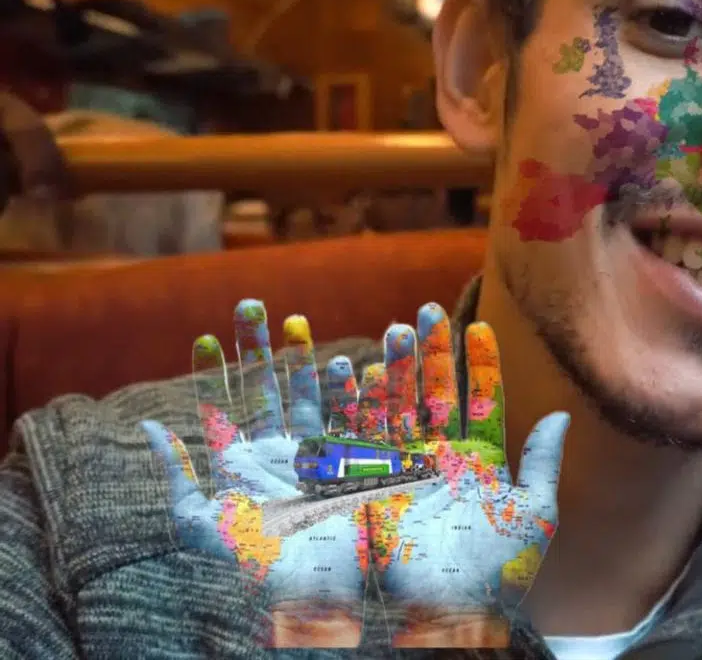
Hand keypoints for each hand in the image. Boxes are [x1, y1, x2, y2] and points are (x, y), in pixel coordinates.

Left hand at [141, 301, 369, 648]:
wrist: (311, 590)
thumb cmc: (252, 564)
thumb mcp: (199, 522)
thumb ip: (177, 475)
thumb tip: (151, 427)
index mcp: (248, 464)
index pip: (225, 407)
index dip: (213, 373)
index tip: (203, 336)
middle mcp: (285, 453)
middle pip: (269, 387)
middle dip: (259, 346)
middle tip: (249, 304)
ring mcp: (322, 455)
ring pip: (312, 392)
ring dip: (305, 356)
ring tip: (295, 320)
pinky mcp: (356, 465)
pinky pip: (355, 418)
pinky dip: (354, 389)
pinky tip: (349, 361)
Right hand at [358, 303, 568, 647]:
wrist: (445, 614)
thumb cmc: (493, 573)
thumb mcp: (532, 517)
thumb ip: (541, 464)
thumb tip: (564, 414)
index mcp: (478, 464)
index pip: (479, 402)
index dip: (479, 365)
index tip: (477, 325)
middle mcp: (440, 461)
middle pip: (435, 393)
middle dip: (430, 353)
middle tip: (425, 311)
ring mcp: (403, 470)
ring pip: (399, 406)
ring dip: (396, 368)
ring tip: (394, 328)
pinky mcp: (369, 486)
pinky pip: (360, 437)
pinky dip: (354, 405)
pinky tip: (352, 368)